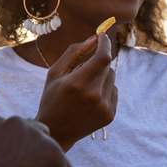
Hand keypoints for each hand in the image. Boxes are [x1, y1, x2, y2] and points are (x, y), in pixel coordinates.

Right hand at [35, 33, 117, 149]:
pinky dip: (104, 89)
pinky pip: (114, 91)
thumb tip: (94, 38)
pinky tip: (90, 99)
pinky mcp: (110, 115)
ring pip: (112, 78)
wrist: (56, 131)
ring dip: (102, 75)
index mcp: (77, 83)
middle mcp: (93, 95)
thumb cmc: (52, 98)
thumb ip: (74, 52)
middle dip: (98, 61)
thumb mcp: (55, 72)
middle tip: (83, 69)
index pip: (102, 57)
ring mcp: (103, 107)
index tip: (102, 35)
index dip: (105, 44)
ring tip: (85, 87)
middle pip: (107, 66)